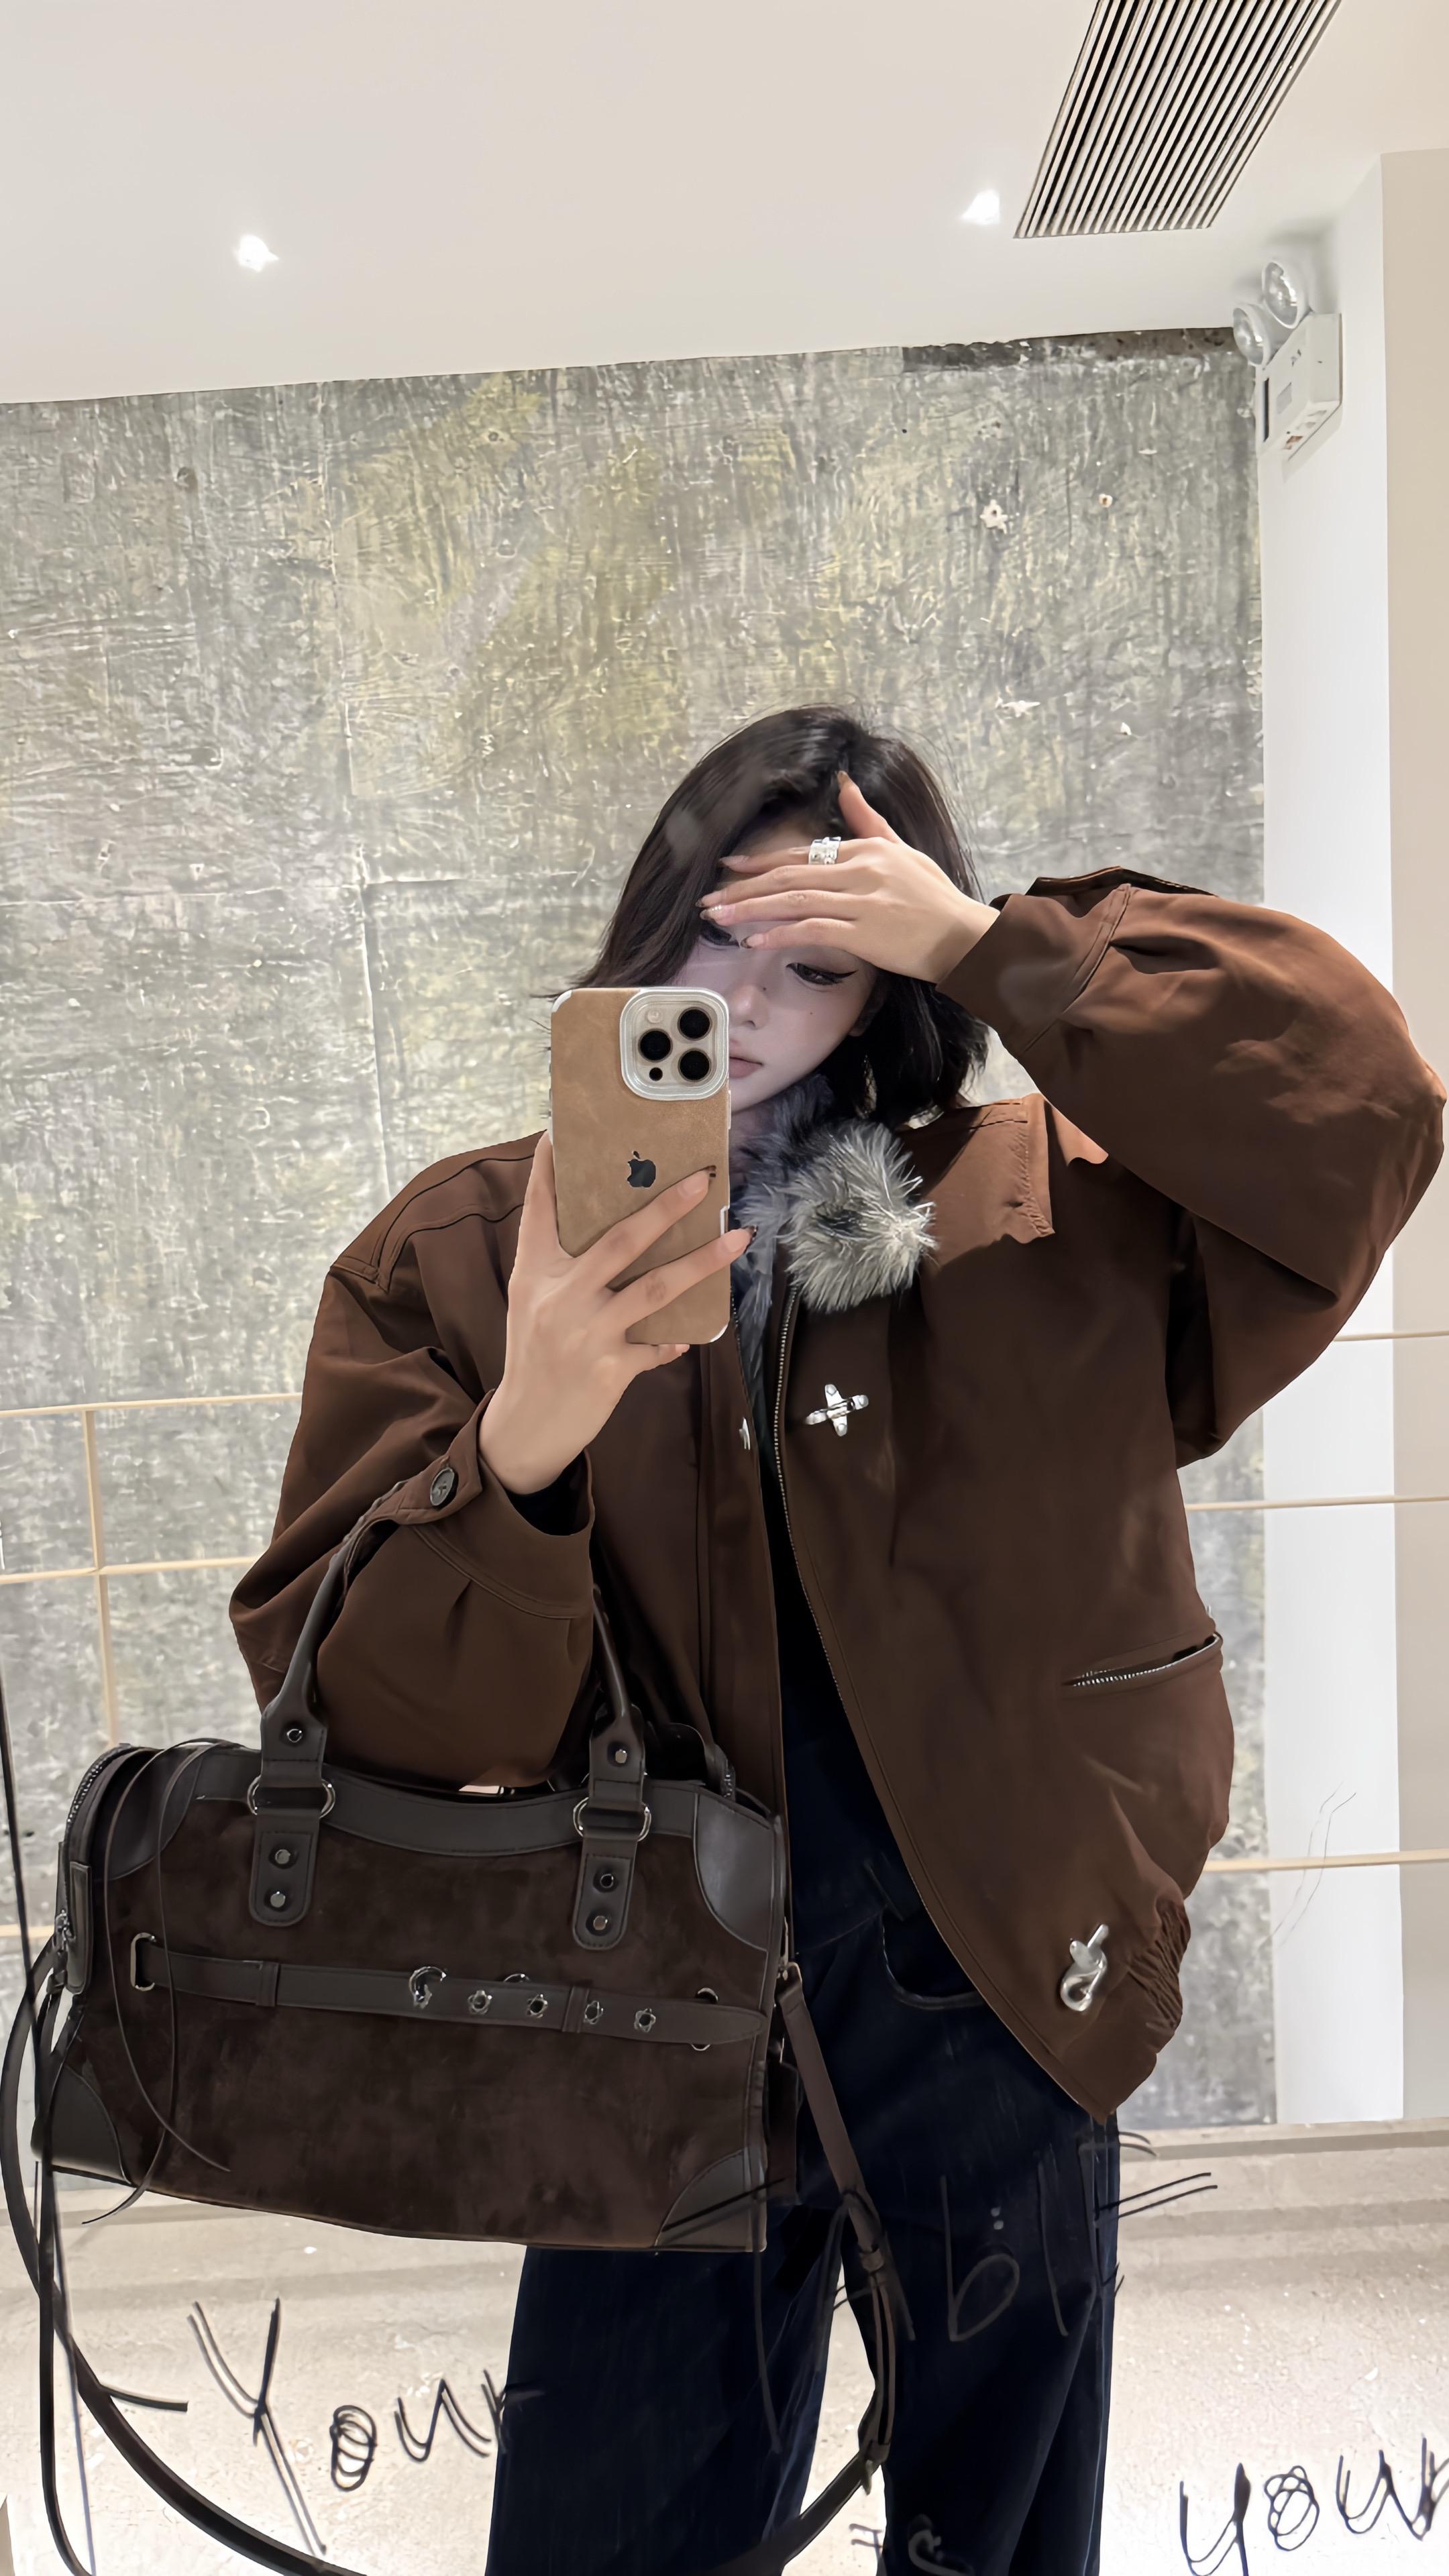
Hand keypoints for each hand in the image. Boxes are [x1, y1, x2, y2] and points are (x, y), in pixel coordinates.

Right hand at [477, 1131, 750, 1494]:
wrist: (525, 1425)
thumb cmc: (534, 1353)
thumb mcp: (532, 1302)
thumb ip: (563, 1266)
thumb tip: (617, 1228)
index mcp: (533, 1274)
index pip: (539, 1211)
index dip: (546, 1171)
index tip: (557, 1132)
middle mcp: (558, 1297)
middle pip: (620, 1240)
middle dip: (665, 1206)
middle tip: (702, 1180)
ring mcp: (586, 1333)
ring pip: (655, 1287)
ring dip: (702, 1261)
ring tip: (737, 1238)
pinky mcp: (610, 1369)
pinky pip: (658, 1344)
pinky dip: (676, 1336)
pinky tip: (694, 1331)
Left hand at [697, 772, 997, 983]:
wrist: (963, 936)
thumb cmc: (933, 897)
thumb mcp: (902, 849)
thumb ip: (868, 820)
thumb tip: (844, 782)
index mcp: (865, 849)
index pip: (801, 853)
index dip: (761, 861)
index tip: (729, 868)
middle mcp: (859, 870)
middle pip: (788, 875)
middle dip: (744, 887)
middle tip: (709, 899)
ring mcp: (862, 902)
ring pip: (794, 901)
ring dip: (751, 910)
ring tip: (719, 918)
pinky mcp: (866, 934)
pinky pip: (813, 931)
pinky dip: (781, 935)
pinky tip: (756, 941)